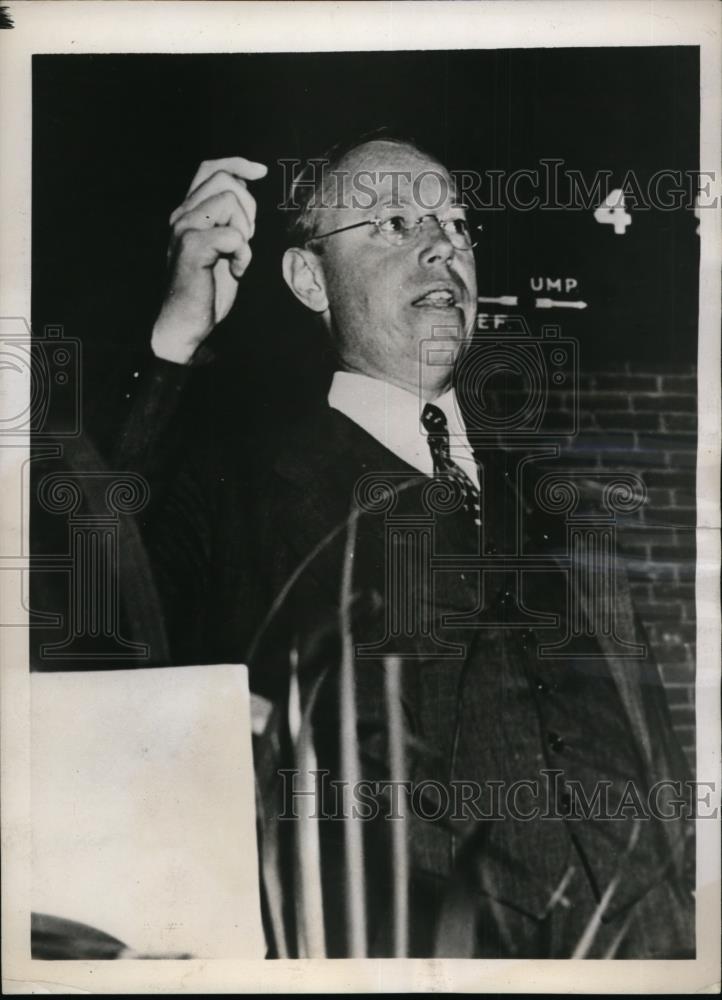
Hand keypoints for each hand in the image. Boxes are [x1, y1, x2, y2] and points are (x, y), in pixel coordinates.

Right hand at [151, 156, 267, 363]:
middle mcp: (182, 214)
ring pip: (229, 200)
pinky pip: (234, 234)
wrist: (186, 323)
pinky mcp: (192, 246)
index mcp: (189, 212)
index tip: (261, 172)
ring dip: (245, 231)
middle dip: (249, 206)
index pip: (209, 168)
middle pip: (224, 179)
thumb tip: (246, 187)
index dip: (237, 164)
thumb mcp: (223, 246)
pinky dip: (243, 255)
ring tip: (236, 256)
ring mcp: (184, 228)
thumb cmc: (207, 289)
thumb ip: (229, 218)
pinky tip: (235, 271)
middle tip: (246, 239)